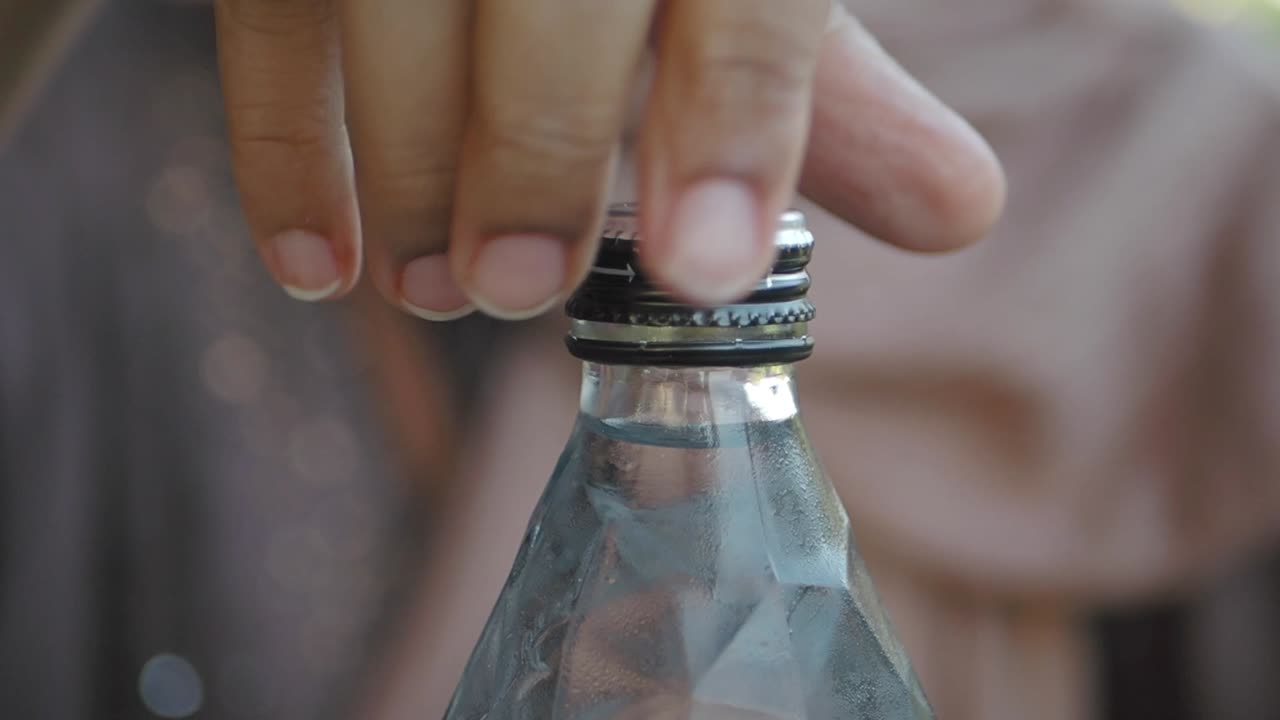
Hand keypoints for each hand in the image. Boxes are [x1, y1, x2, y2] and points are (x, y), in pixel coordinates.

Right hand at [214, 0, 1004, 319]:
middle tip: (520, 292)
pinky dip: (284, 147)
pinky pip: (264, 13)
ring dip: (404, 168)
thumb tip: (961, 215)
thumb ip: (825, 90)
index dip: (732, 117)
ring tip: (438, 292)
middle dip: (533, 153)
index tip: (700, 270)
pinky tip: (319, 267)